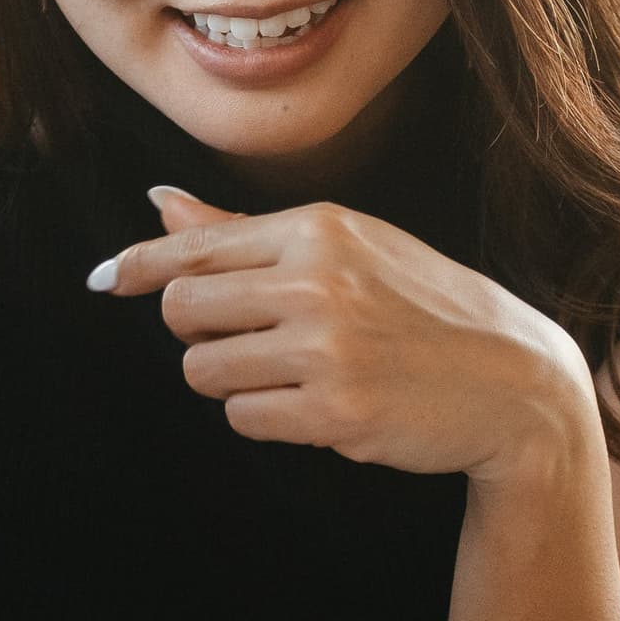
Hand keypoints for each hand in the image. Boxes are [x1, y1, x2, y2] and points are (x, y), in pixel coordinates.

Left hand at [100, 186, 596, 482]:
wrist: (514, 381)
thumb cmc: (424, 307)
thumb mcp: (349, 248)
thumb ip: (246, 234)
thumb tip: (159, 202)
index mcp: (319, 229)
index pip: (195, 245)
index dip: (138, 266)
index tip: (105, 279)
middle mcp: (318, 280)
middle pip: (183, 310)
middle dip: (199, 334)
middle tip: (250, 340)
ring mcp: (326, 347)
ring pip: (203, 371)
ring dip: (232, 381)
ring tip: (290, 374)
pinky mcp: (334, 411)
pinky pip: (243, 418)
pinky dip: (265, 418)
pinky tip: (315, 406)